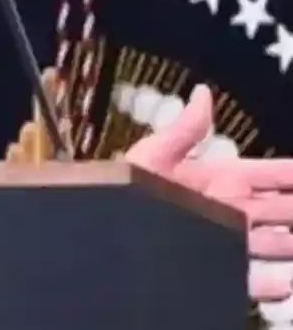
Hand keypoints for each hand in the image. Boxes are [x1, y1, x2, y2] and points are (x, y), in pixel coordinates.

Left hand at [125, 84, 292, 301]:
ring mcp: (221, 241)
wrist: (102, 226)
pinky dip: (274, 283)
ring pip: (273, 244)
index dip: (291, 174)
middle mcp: (226, 210)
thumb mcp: (155, 154)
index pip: (267, 175)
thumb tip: (203, 93)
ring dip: (292, 245)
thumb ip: (185, 129)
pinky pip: (249, 280)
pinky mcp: (211, 268)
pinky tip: (288, 283)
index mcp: (217, 180)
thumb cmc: (121, 186)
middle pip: (279, 210)